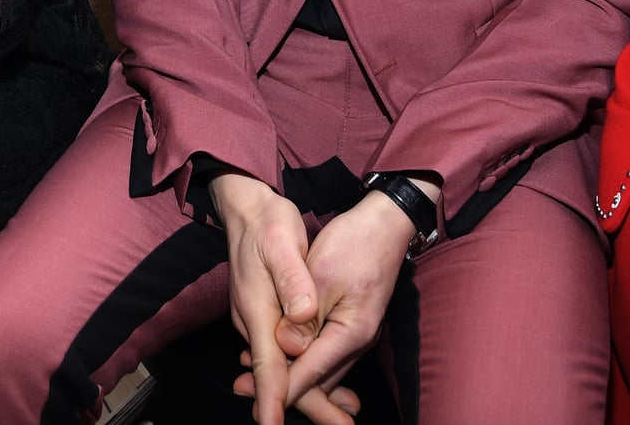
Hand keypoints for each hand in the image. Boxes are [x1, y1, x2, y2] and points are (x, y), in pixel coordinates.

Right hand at [211, 172, 318, 424]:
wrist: (247, 207)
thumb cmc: (267, 222)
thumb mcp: (282, 242)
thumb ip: (292, 281)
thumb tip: (301, 317)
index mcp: (258, 310)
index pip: (267, 365)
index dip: (274, 398)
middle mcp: (254, 323)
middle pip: (277, 377)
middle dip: (308, 404)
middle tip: (342, 424)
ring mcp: (257, 322)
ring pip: (282, 368)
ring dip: (311, 391)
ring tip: (344, 412)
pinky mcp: (266, 318)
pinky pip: (283, 355)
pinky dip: (305, 372)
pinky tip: (328, 381)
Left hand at [274, 193, 414, 422]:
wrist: (385, 224)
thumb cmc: (355, 244)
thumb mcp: (322, 275)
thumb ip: (304, 316)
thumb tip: (286, 347)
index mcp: (351, 332)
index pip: (311, 372)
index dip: (282, 389)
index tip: (259, 404)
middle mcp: (357, 341)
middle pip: (318, 379)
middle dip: (284, 387)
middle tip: (245, 391)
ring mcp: (355, 334)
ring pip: (321, 369)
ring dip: (291, 374)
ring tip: (253, 378)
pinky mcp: (350, 325)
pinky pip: (325, 353)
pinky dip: (302, 359)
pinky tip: (281, 356)